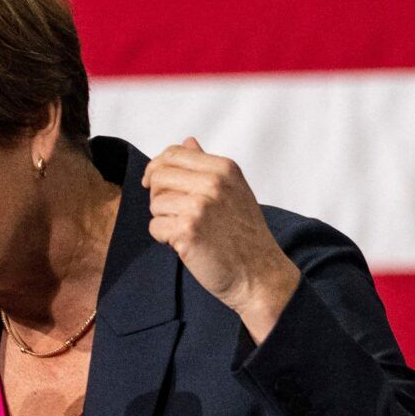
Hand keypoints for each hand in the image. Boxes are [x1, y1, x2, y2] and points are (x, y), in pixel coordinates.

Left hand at [143, 137, 302, 339]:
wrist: (259, 274)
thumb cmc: (244, 235)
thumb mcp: (233, 191)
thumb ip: (207, 165)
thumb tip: (188, 141)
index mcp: (224, 168)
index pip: (173, 154)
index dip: (157, 168)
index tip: (155, 183)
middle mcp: (213, 183)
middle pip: (158, 176)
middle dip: (159, 196)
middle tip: (177, 214)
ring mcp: (200, 206)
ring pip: (154, 203)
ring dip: (164, 220)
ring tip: (188, 231)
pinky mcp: (188, 230)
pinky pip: (155, 227)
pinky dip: (164, 239)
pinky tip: (185, 245)